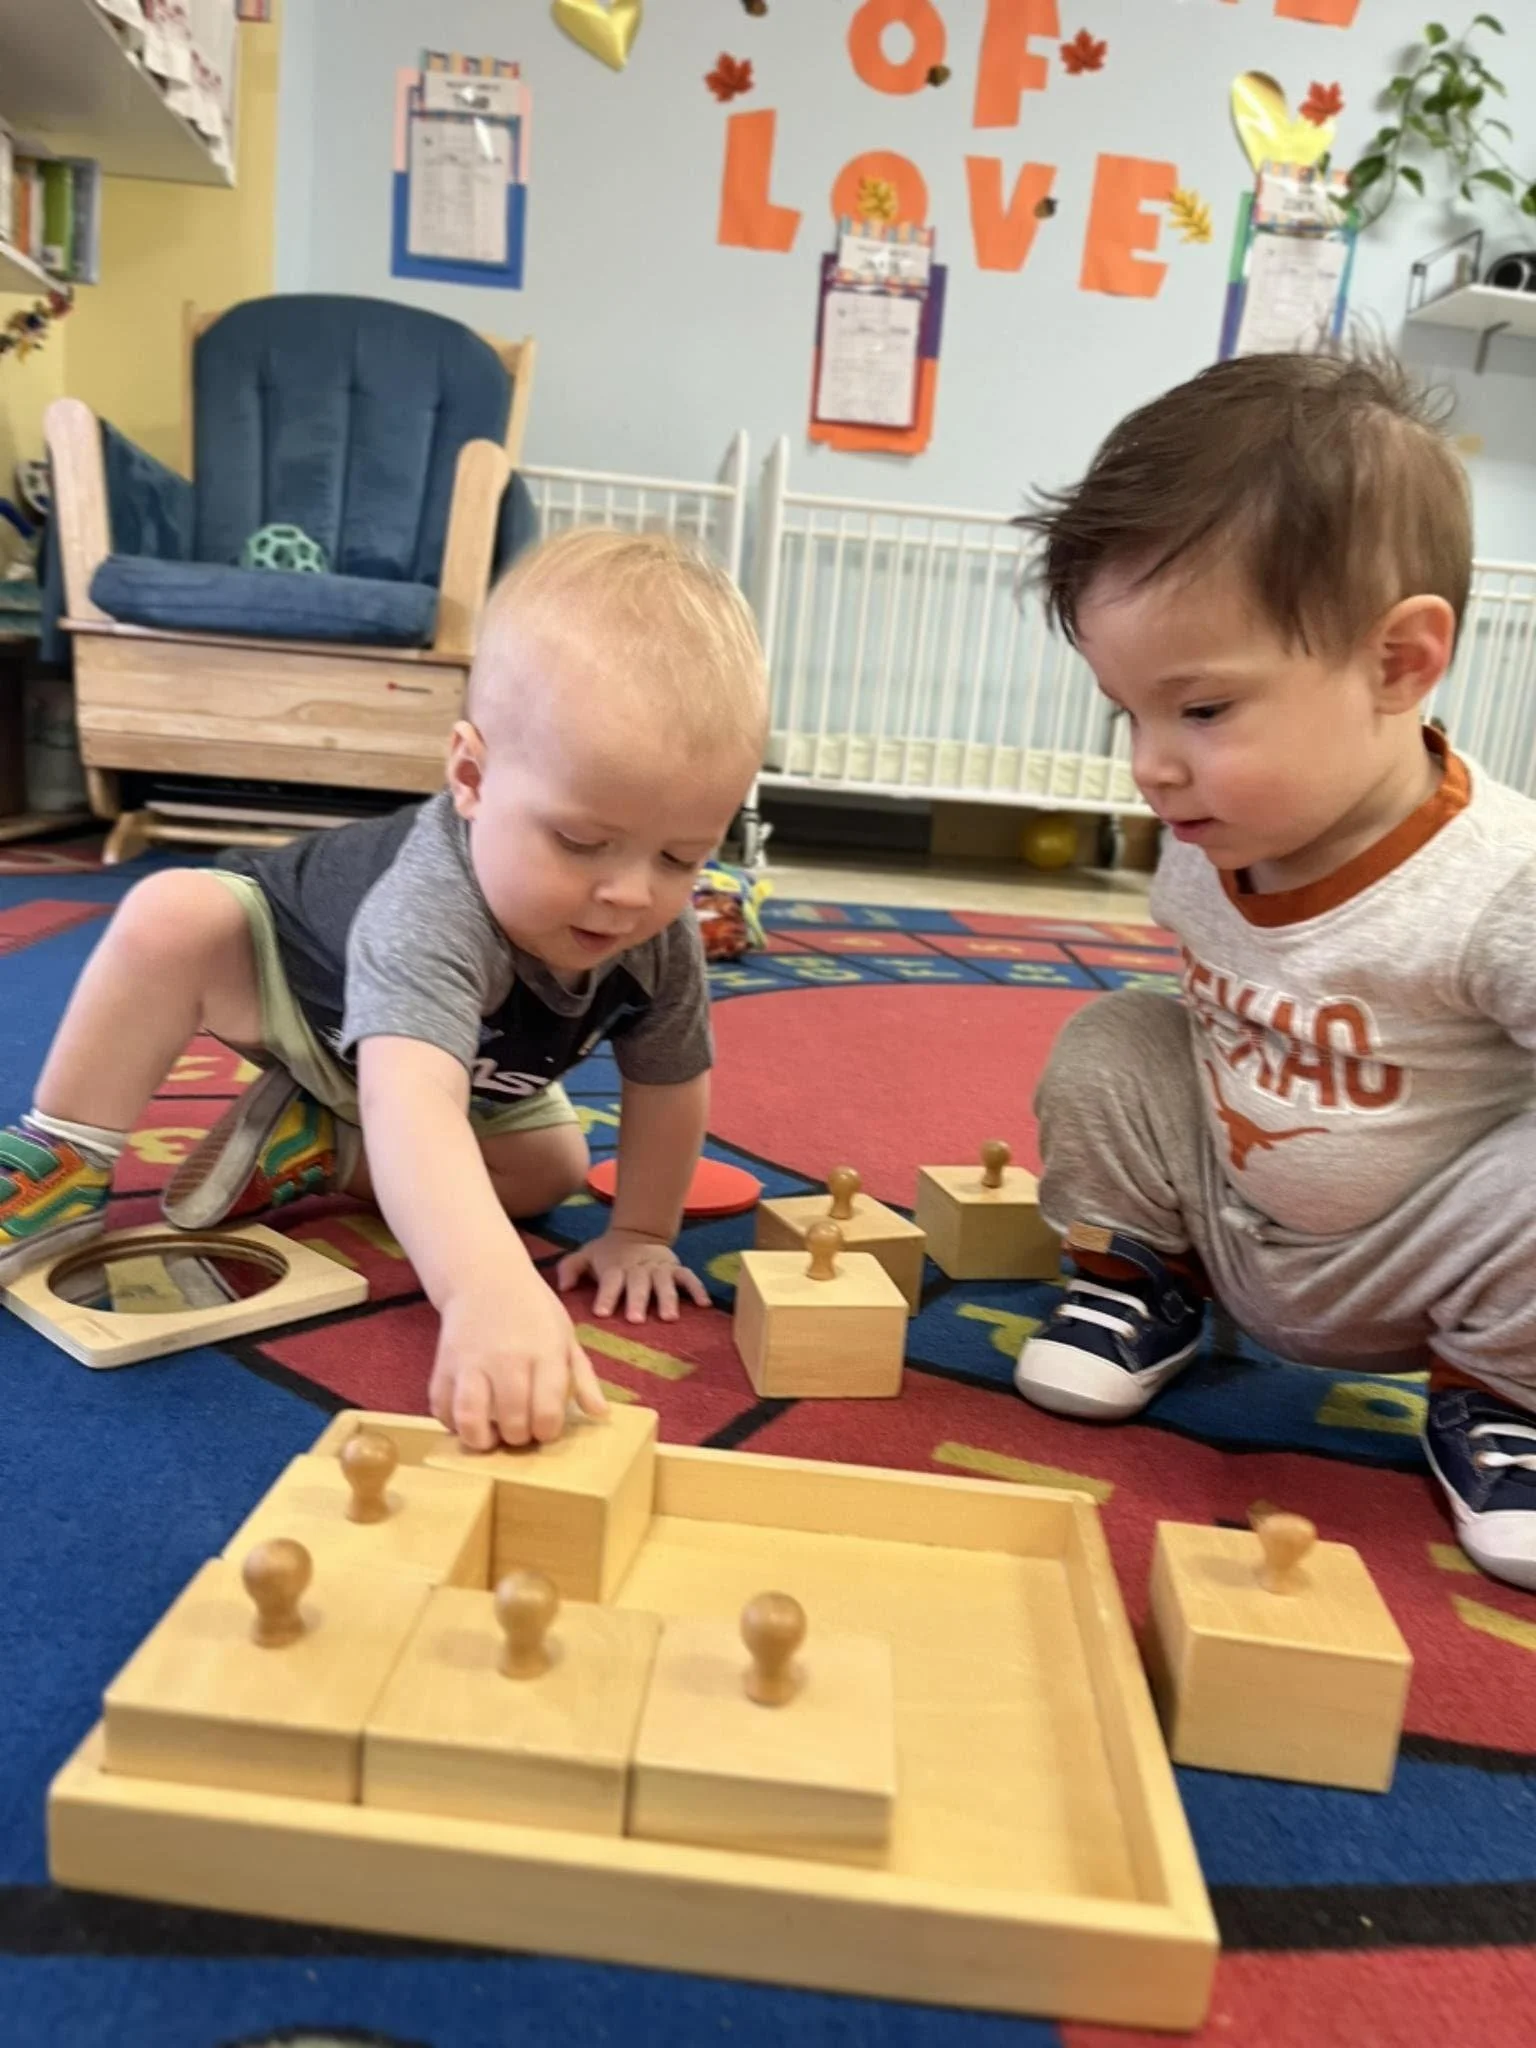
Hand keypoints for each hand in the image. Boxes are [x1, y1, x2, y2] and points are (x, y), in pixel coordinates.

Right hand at [430, 1280, 606, 1449]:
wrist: (486, 1277)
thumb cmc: (533, 1311)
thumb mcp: (566, 1336)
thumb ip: (583, 1377)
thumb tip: (601, 1414)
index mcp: (545, 1352)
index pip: (547, 1409)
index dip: (547, 1431)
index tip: (544, 1430)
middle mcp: (507, 1358)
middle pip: (512, 1419)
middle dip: (517, 1438)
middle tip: (518, 1433)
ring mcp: (471, 1361)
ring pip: (470, 1416)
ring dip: (480, 1439)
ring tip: (489, 1439)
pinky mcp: (444, 1363)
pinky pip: (441, 1405)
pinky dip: (450, 1422)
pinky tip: (466, 1421)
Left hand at [555, 1228, 709, 1322]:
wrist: (637, 1231)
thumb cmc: (608, 1253)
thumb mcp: (586, 1254)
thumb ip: (571, 1268)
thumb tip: (562, 1288)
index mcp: (616, 1267)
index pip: (610, 1281)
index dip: (605, 1296)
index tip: (601, 1313)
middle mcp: (638, 1268)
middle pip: (638, 1284)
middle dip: (637, 1301)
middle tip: (636, 1320)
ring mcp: (659, 1268)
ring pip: (664, 1283)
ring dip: (667, 1299)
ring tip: (669, 1317)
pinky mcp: (675, 1268)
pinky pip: (688, 1278)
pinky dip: (697, 1289)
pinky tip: (704, 1304)